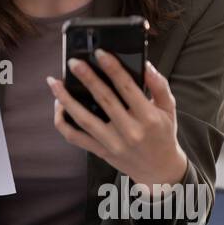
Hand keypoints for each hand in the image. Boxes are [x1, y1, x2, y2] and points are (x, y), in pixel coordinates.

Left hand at [47, 52, 187, 189]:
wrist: (160, 171)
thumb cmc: (163, 135)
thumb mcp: (169, 109)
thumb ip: (159, 86)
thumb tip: (146, 64)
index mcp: (148, 117)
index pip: (127, 88)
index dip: (113, 68)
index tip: (100, 53)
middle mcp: (129, 131)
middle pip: (103, 100)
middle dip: (86, 78)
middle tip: (73, 62)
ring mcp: (112, 143)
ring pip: (83, 119)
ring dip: (66, 99)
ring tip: (54, 82)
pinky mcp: (100, 152)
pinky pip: (75, 137)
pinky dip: (62, 122)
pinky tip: (58, 105)